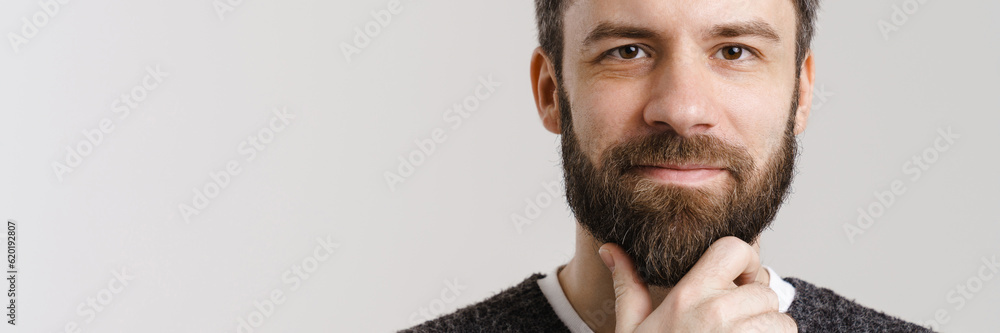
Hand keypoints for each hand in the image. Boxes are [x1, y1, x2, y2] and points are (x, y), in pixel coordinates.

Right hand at [598, 236, 795, 331]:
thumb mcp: (632, 328)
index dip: (744, 261)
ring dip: (768, 332)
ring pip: (781, 321)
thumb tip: (610, 249)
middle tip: (732, 326)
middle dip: (755, 307)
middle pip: (765, 290)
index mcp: (688, 297)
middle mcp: (718, 313)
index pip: (737, 249)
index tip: (736, 280)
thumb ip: (627, 285)